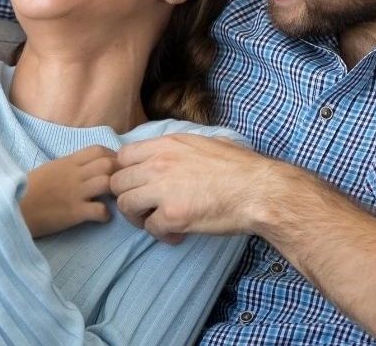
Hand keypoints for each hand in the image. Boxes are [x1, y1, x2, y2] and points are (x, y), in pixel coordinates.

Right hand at [20, 146, 116, 237]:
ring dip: (116, 193)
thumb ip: (67, 167)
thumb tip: (85, 168)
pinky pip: (100, 211)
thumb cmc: (26, 190)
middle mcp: (73, 174)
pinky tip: (100, 218)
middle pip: (109, 164)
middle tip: (119, 186)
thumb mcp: (48, 170)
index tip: (114, 169)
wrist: (11, 208)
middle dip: (120, 174)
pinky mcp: (73, 213)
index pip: (98, 150)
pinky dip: (106, 215)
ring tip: (112, 201)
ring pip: (108, 183)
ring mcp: (74, 193)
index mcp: (67, 162)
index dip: (112, 157)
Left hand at [111, 134, 282, 243]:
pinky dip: (161, 234)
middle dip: (127, 196)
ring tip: (156, 221)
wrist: (259, 190)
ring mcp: (163, 190)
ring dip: (139, 217)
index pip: (122, 156)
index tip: (136, 183)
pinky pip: (150, 228)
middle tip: (144, 206)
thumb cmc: (240, 167)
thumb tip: (177, 148)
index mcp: (166, 145)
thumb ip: (182, 145)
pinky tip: (177, 233)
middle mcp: (158, 164)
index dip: (126, 172)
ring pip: (126, 206)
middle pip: (117, 182)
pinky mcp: (172, 216)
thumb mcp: (207, 142)